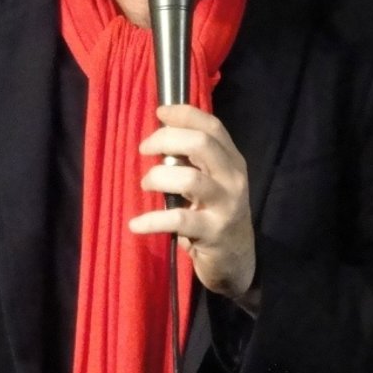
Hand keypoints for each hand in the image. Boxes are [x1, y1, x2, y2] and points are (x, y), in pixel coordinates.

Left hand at [130, 104, 256, 303]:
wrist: (237, 260)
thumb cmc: (215, 214)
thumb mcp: (212, 181)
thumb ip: (194, 159)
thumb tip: (160, 135)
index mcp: (232, 161)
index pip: (212, 126)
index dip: (185, 114)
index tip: (159, 112)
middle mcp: (233, 178)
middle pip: (201, 144)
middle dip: (166, 140)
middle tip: (144, 149)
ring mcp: (226, 205)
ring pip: (190, 179)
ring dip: (158, 178)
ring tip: (145, 184)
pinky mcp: (214, 232)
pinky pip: (179, 219)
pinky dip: (152, 220)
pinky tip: (136, 224)